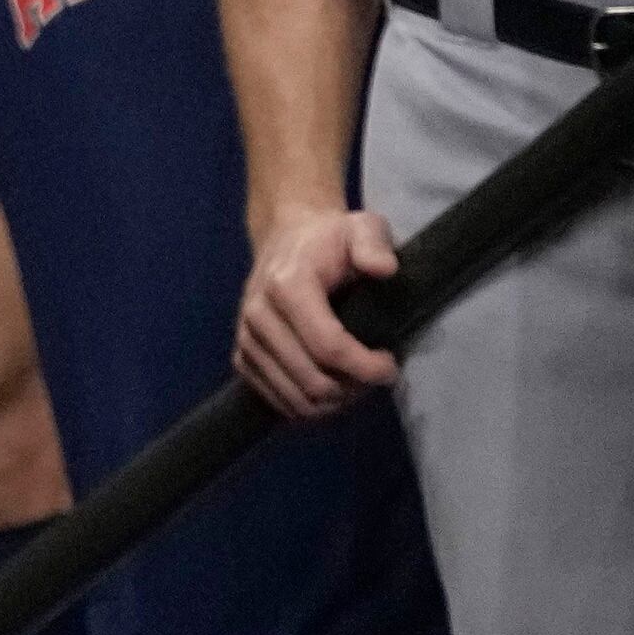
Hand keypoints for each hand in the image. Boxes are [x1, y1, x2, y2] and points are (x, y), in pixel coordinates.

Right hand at [234, 207, 405, 417]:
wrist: (285, 239)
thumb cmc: (330, 239)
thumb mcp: (361, 228)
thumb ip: (373, 245)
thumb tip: (385, 269)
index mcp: (287, 286)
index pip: (328, 347)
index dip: (365, 367)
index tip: (391, 367)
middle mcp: (258, 316)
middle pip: (312, 380)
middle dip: (354, 389)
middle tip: (377, 376)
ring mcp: (246, 340)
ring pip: (295, 398)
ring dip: (335, 403)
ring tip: (358, 384)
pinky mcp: (242, 358)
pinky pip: (277, 401)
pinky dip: (309, 407)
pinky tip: (334, 389)